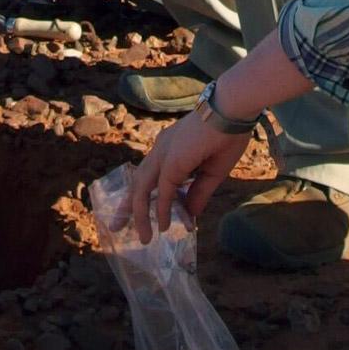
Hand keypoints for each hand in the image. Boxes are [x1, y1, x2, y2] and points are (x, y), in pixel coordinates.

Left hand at [130, 108, 251, 243]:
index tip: (142, 215)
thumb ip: (199, 193)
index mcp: (168, 147)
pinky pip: (163, 191)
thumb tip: (190, 215)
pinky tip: (163, 227)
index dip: (144, 196)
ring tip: (143, 238)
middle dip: (127, 206)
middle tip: (116, 226)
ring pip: (143, 189)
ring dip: (140, 215)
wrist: (232, 111)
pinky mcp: (171, 161)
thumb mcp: (213, 172)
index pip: (149, 176)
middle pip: (137, 182)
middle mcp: (160, 149)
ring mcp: (163, 154)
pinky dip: (162, 210)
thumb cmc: (227, 135)